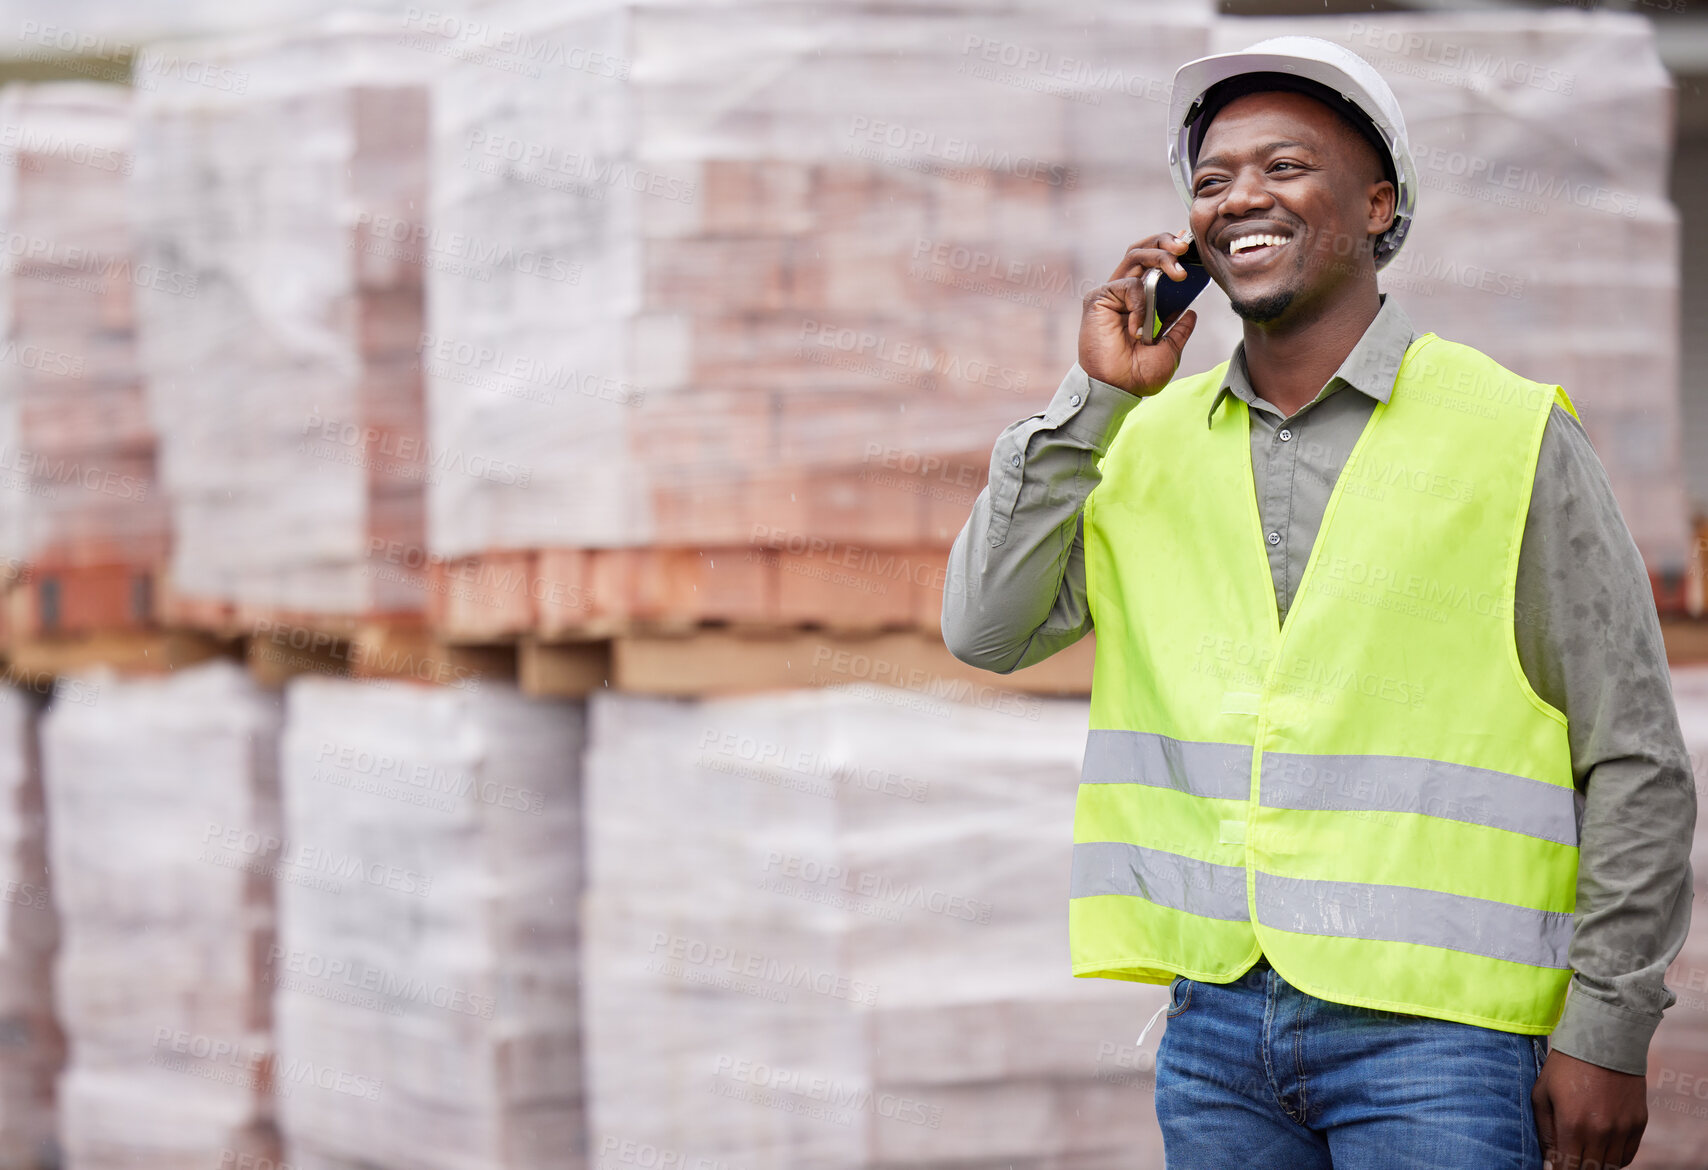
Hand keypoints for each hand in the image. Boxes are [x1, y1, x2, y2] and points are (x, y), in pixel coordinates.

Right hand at [1077, 231, 1199, 396]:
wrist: (1117, 389)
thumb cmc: (1137, 375)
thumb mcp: (1169, 351)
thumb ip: (1179, 330)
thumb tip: (1191, 312)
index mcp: (1139, 302)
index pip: (1153, 263)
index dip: (1169, 248)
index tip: (1189, 244)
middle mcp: (1124, 293)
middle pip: (1142, 250)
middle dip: (1165, 241)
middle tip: (1185, 246)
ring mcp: (1111, 294)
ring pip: (1135, 256)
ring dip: (1160, 256)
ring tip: (1178, 272)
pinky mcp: (1099, 299)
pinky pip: (1128, 285)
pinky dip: (1140, 302)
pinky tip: (1138, 327)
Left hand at [1533, 1049, 1646, 1168]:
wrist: (1604, 1039)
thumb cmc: (1565, 1065)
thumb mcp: (1543, 1093)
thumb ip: (1545, 1130)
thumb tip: (1548, 1160)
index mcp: (1573, 1124)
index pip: (1566, 1167)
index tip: (1553, 1167)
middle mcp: (1600, 1131)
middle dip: (1576, 1169)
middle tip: (1567, 1161)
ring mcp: (1622, 1129)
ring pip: (1610, 1167)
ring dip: (1595, 1165)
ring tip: (1583, 1156)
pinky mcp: (1638, 1124)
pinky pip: (1627, 1155)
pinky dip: (1614, 1159)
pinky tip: (1601, 1151)